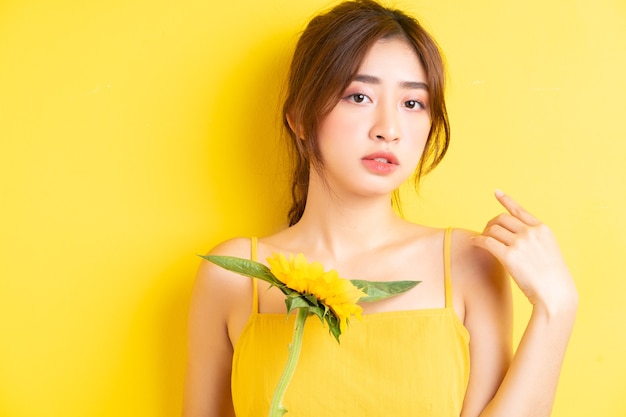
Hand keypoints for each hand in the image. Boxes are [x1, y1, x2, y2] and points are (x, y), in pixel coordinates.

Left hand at [471, 190, 577, 312]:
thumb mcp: (549, 251)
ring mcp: (520, 243)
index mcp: (542, 229)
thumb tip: (516, 237)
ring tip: (481, 239)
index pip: (520, 210)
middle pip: (501, 218)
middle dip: (491, 223)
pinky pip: (486, 242)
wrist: (555, 294)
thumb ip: (535, 240)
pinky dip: (477, 240)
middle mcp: (531, 232)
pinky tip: (473, 242)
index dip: (506, 200)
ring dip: (484, 233)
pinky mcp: (509, 256)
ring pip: (492, 229)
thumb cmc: (552, 279)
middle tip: (486, 231)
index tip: (496, 193)